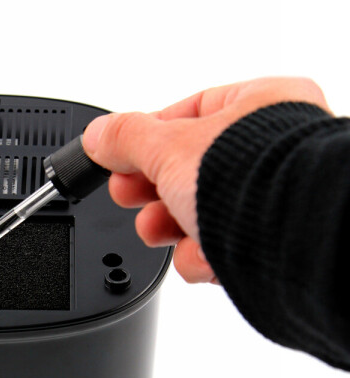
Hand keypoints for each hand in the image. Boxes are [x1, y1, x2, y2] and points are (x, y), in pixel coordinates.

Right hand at [82, 77, 329, 282]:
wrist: (293, 247)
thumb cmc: (254, 179)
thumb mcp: (169, 147)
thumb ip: (127, 139)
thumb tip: (97, 136)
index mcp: (260, 106)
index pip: (188, 114)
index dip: (146, 136)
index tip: (118, 155)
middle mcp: (270, 152)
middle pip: (188, 170)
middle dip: (150, 189)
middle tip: (127, 193)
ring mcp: (268, 201)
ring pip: (198, 213)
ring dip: (168, 226)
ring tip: (156, 229)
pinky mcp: (265, 245)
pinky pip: (217, 247)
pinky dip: (201, 256)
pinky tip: (202, 255)